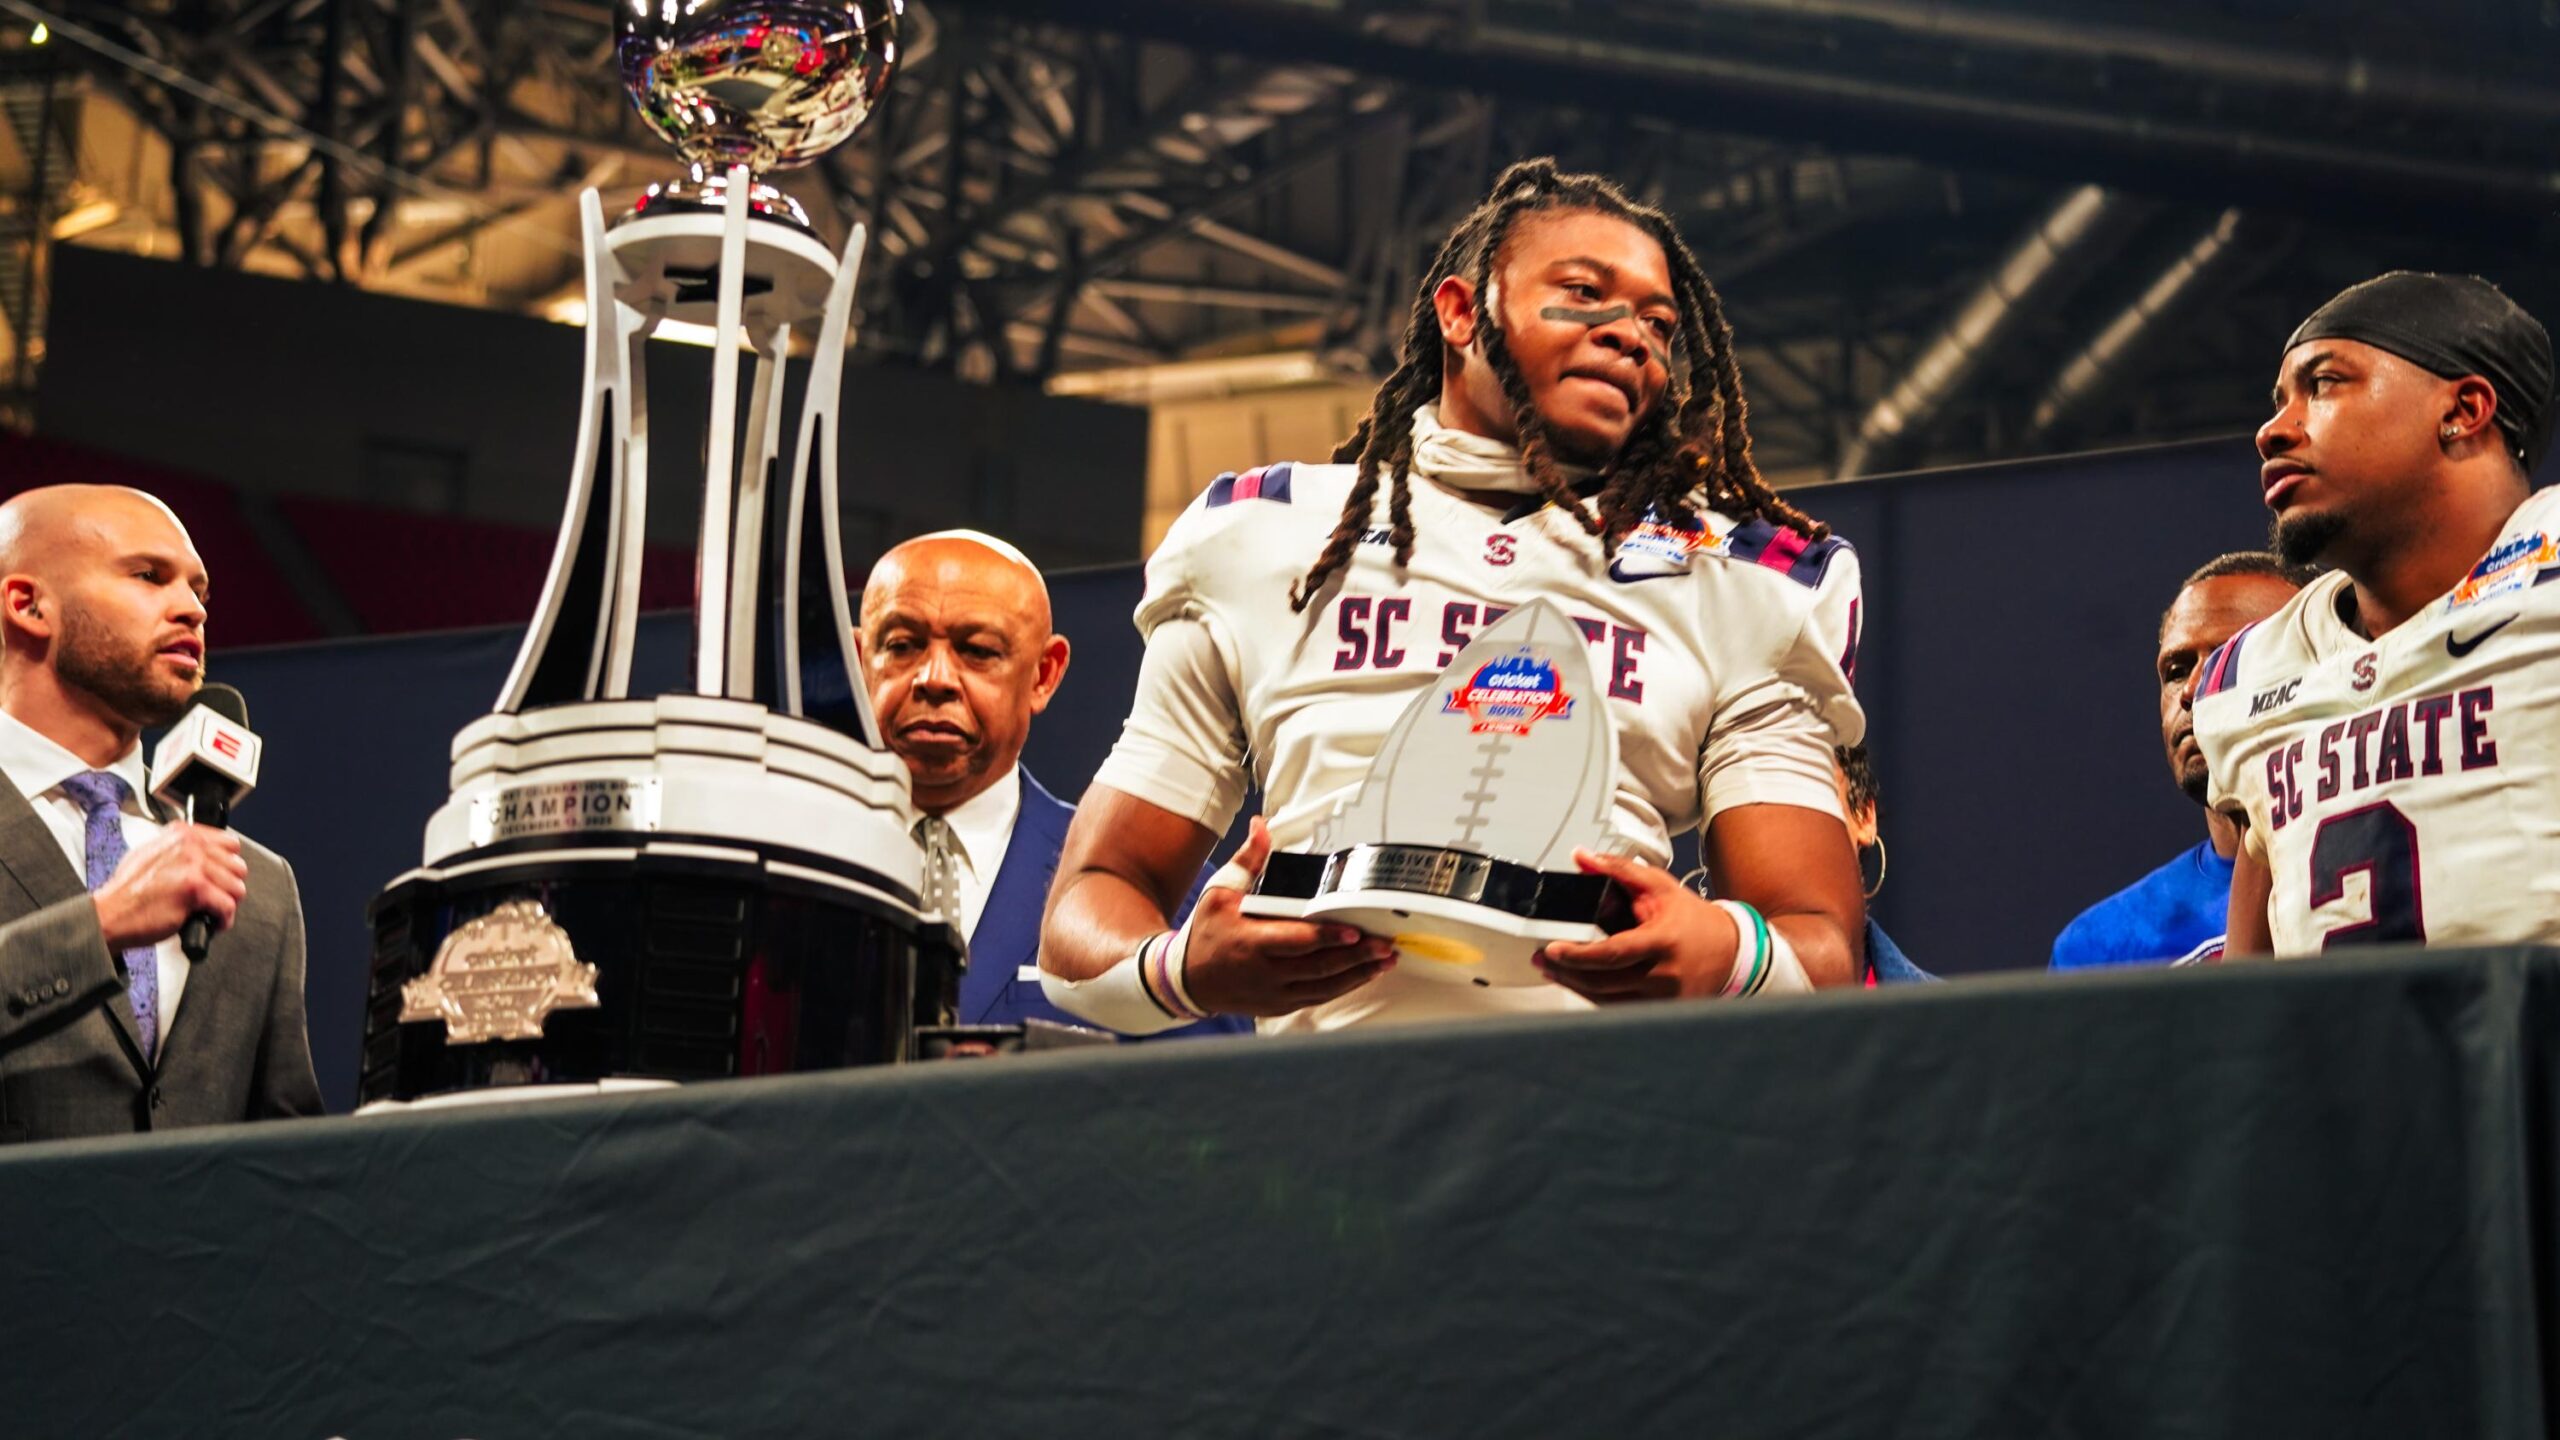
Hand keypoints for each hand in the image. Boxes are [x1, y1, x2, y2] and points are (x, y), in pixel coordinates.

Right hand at [93, 823, 246, 950]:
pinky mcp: (196, 889)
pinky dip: (223, 920)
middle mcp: (189, 845)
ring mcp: (193, 865)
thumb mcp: (150, 854)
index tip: (221, 877)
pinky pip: (228, 906)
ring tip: (212, 912)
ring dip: (227, 904)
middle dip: (228, 886)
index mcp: (181, 834)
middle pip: (237, 867)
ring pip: (236, 887)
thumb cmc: (127, 891)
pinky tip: (212, 923)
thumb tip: (207, 853)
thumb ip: (179, 849)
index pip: (229, 843)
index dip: (227, 865)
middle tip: (215, 898)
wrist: (109, 914)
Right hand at [1180, 817, 1394, 1016]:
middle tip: (1386, 945)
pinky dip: (1343, 986)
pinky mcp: (1281, 1005)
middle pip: (1320, 967)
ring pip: (1325, 987)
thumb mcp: (1220, 892)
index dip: (1327, 937)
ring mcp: (1275, 993)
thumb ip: (1248, 861)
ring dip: (1358, 974)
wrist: (1188, 980)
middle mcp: (1266, 972)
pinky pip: (1318, 998)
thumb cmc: (1207, 933)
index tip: (1354, 931)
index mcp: (1251, 941)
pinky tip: (1364, 974)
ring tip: (1385, 959)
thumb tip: (1261, 827)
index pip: (1297, 940)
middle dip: (1357, 956)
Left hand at [1534, 849, 1740, 1002]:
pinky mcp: (1661, 1013)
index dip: (1578, 955)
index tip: (1552, 949)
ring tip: (1554, 970)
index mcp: (1662, 942)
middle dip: (1566, 972)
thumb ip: (1619, 869)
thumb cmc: (1694, 921)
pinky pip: (1620, 1009)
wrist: (1732, 952)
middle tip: (1543, 959)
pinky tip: (1580, 983)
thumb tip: (1583, 857)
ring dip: (1575, 987)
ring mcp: (1663, 1000)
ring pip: (1607, 1001)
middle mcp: (1664, 976)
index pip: (1612, 954)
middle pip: (1603, 982)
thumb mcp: (1659, 886)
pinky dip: (1596, 998)